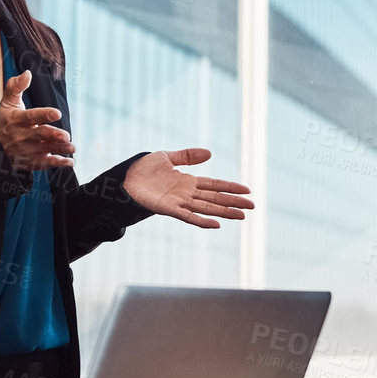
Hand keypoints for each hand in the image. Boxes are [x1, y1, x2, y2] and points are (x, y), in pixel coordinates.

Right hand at [0, 71, 74, 171]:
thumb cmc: (6, 120)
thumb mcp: (7, 102)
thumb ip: (15, 86)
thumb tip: (27, 73)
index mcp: (16, 119)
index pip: (31, 116)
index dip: (44, 114)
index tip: (57, 113)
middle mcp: (21, 135)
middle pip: (39, 135)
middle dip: (53, 135)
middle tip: (66, 135)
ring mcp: (26, 149)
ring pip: (44, 149)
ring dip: (59, 148)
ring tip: (72, 147)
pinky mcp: (31, 161)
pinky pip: (45, 163)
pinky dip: (58, 163)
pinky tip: (70, 162)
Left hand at [120, 149, 252, 226]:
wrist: (123, 178)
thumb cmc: (142, 169)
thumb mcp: (167, 157)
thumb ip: (188, 156)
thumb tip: (210, 153)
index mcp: (187, 181)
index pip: (214, 184)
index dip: (230, 187)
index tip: (247, 190)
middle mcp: (186, 193)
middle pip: (215, 198)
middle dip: (233, 202)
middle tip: (252, 207)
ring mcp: (178, 202)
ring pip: (206, 208)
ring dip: (224, 212)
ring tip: (241, 216)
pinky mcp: (168, 209)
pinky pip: (188, 216)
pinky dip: (202, 221)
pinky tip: (216, 224)